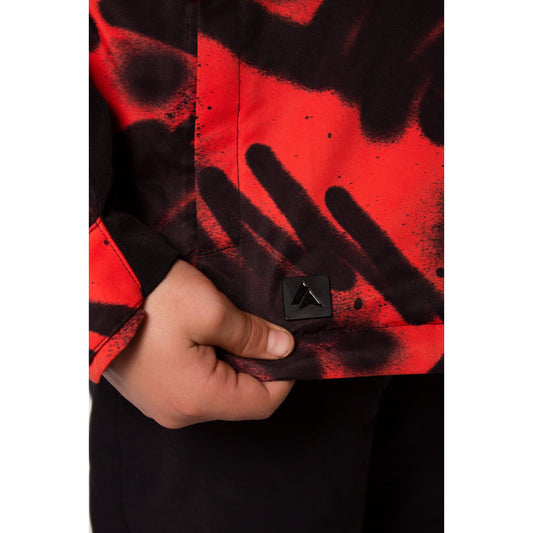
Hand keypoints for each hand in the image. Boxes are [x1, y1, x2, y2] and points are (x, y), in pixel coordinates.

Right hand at [103, 260, 294, 428]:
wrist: (96, 286)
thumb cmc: (151, 297)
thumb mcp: (212, 310)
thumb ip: (252, 335)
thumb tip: (284, 349)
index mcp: (196, 399)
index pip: (262, 404)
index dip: (285, 377)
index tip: (292, 349)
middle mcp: (177, 411)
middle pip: (238, 398)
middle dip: (257, 366)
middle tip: (263, 331)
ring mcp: (159, 403)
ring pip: (215, 391)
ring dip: (232, 363)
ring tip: (233, 329)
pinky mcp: (148, 389)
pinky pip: (191, 385)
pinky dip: (208, 364)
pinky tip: (207, 336)